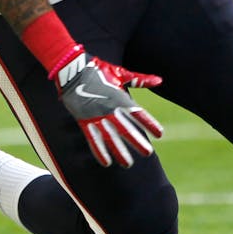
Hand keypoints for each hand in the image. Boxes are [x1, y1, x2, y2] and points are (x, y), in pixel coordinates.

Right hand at [51, 47, 163, 166]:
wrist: (72, 70)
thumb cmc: (99, 70)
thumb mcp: (120, 73)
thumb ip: (140, 80)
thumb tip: (159, 80)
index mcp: (120, 97)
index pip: (137, 113)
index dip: (149, 124)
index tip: (159, 134)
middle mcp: (109, 108)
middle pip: (125, 128)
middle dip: (136, 142)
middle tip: (147, 153)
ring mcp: (96, 116)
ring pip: (110, 137)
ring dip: (119, 151)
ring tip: (128, 163)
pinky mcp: (84, 121)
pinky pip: (92, 139)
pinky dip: (99, 151)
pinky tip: (106, 162)